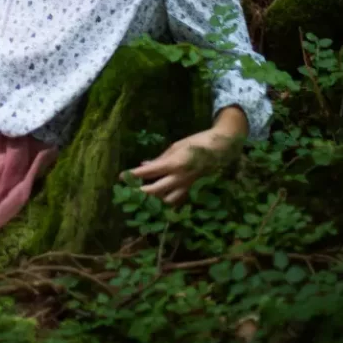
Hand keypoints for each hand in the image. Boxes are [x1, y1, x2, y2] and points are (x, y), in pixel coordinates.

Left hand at [123, 125, 244, 205]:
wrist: (220, 149)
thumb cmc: (196, 142)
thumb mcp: (175, 147)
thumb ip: (160, 159)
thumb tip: (144, 166)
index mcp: (174, 163)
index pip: (150, 172)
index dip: (134, 175)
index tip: (122, 176)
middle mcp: (180, 178)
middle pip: (156, 191)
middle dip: (141, 192)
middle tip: (129, 190)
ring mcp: (187, 186)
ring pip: (168, 200)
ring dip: (155, 199)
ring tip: (145, 195)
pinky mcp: (193, 189)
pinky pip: (178, 199)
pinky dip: (168, 200)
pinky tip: (161, 197)